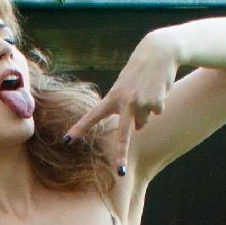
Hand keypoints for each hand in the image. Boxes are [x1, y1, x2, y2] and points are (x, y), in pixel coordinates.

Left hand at [60, 30, 180, 174]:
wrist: (159, 52)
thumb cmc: (138, 71)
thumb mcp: (125, 88)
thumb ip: (124, 108)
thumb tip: (138, 130)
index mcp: (112, 98)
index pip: (92, 116)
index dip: (79, 129)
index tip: (66, 141)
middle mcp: (124, 103)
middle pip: (122, 135)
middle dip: (121, 154)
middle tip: (121, 172)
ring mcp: (140, 104)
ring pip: (143, 122)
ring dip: (146, 111)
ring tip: (147, 90)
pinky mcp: (156, 103)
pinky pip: (156, 112)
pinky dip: (158, 103)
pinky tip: (157, 88)